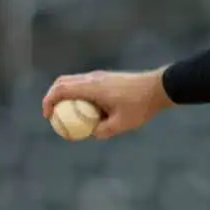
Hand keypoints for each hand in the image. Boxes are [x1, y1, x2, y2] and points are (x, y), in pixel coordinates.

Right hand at [41, 68, 172, 138]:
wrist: (160, 87)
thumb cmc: (141, 105)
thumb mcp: (120, 124)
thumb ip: (102, 131)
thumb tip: (91, 133)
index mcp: (92, 87)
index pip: (60, 89)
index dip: (48, 101)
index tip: (48, 117)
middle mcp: (93, 78)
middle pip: (63, 82)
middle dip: (53, 98)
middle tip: (54, 116)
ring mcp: (100, 76)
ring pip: (74, 82)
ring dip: (67, 96)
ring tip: (71, 116)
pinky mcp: (107, 78)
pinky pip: (85, 85)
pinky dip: (79, 95)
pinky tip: (88, 111)